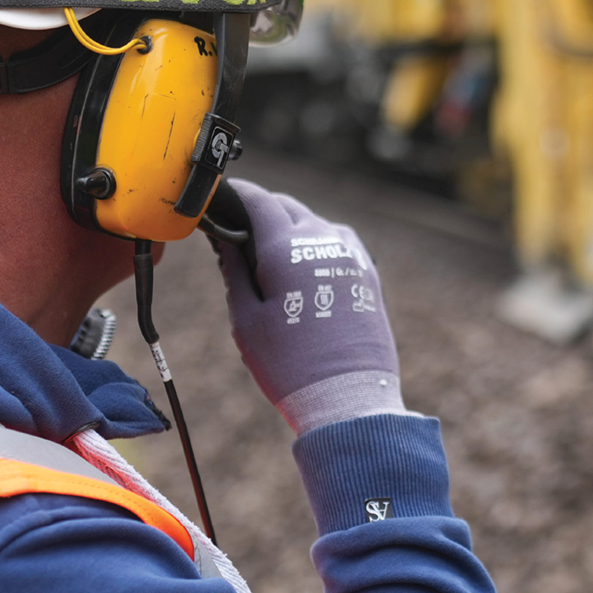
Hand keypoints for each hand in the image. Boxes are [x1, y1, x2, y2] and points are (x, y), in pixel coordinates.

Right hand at [214, 179, 405, 434]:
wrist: (347, 398)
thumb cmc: (290, 365)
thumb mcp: (246, 321)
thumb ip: (234, 272)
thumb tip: (227, 241)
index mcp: (287, 249)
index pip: (260, 201)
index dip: (239, 194)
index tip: (225, 197)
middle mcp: (323, 241)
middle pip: (289, 208)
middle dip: (264, 212)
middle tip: (242, 233)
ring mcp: (350, 255)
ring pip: (316, 223)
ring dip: (293, 228)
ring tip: (274, 254)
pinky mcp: (367, 273)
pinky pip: (339, 242)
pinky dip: (319, 243)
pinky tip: (306, 267)